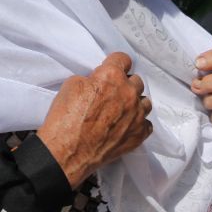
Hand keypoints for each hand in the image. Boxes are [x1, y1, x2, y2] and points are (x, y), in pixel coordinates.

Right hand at [38, 52, 152, 187]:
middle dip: (125, 84)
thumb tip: (98, 82)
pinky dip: (137, 123)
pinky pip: (146, 124)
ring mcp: (137, 115)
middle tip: (112, 93)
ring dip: (134, 103)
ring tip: (121, 110)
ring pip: (145, 102)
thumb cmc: (66, 118)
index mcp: (112, 77)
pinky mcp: (139, 135)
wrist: (68, 152)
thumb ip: (91, 78)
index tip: (112, 69)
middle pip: (136, 80)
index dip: (115, 64)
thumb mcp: (71, 85)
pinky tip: (125, 126)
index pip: (123, 59)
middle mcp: (129, 93)